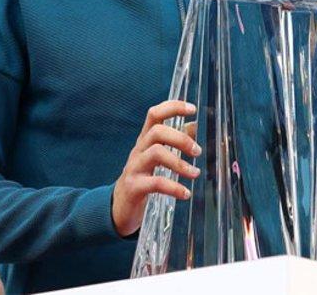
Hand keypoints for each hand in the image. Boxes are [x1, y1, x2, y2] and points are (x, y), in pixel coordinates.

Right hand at [111, 100, 201, 237]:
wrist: (119, 208)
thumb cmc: (142, 178)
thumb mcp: (157, 157)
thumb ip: (174, 141)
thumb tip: (194, 124)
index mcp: (145, 140)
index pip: (154, 114)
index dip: (173, 107)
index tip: (193, 108)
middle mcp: (138, 150)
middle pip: (157, 132)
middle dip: (181, 139)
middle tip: (197, 151)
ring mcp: (134, 168)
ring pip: (156, 153)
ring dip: (179, 163)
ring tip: (195, 173)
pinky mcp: (134, 187)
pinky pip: (155, 183)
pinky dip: (174, 188)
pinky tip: (186, 194)